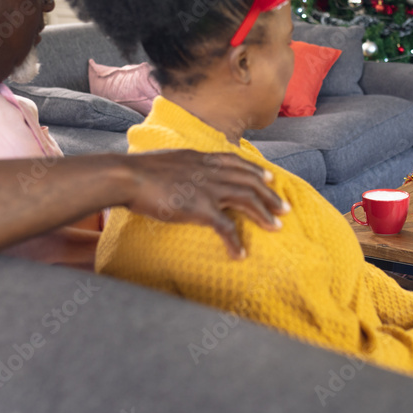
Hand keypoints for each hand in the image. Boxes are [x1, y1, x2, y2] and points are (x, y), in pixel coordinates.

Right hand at [123, 150, 288, 258]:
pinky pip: (225, 228)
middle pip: (249, 181)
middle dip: (270, 195)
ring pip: (246, 200)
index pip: (235, 162)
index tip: (270, 177)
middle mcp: (209, 171)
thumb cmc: (137, 171)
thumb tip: (177, 172)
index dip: (255, 169)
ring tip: (277, 227)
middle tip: (285, 208)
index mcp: (200, 158)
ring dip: (264, 214)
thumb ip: (179, 166)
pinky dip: (235, 242)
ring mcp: (207, 189)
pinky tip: (240, 254)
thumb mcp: (165, 161)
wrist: (127, 177)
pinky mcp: (199, 209)